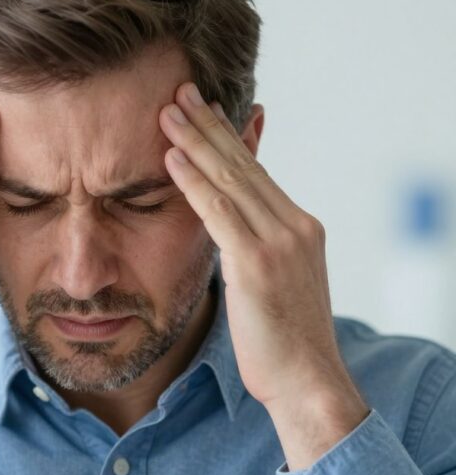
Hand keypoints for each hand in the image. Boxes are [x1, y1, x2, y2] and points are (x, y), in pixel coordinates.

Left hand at [159, 82, 367, 468]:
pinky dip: (193, 181)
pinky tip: (171, 158)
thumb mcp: (274, 286)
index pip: (257, 172)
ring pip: (230, 179)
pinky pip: (219, 211)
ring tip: (167, 112)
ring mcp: (279, 242)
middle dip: (208, 125)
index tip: (204, 111)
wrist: (308, 382)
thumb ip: (254, 252)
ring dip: (194, 142)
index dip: (228, 138)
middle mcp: (294, 226)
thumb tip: (230, 236)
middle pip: (244, 164)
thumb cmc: (284, 344)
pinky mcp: (257, 263)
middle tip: (180, 92)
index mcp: (300, 228)